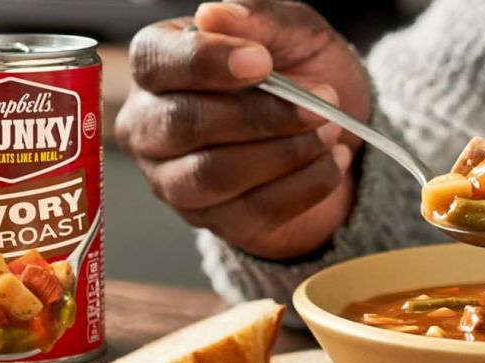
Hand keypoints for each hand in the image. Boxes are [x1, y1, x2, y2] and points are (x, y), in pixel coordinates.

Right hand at [115, 0, 370, 259]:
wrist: (334, 132)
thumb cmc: (299, 73)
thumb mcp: (294, 32)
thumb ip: (260, 19)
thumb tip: (216, 14)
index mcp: (158, 64)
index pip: (156, 62)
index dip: (208, 63)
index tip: (263, 62)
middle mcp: (150, 125)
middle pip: (184, 125)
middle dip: (262, 115)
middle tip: (321, 103)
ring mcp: (175, 180)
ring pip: (216, 174)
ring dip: (286, 152)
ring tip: (331, 132)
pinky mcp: (213, 221)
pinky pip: (255, 211)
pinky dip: (306, 185)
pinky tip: (332, 162)